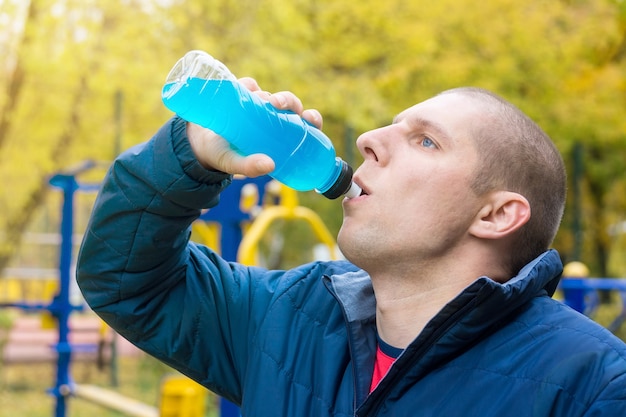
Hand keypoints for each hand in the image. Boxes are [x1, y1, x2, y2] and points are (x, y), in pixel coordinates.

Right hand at [186, 77, 322, 176]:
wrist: (197, 143)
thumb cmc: (224, 155)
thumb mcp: (235, 163)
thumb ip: (250, 167)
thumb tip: (270, 166)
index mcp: (281, 135)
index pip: (305, 124)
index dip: (311, 119)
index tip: (309, 118)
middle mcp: (272, 118)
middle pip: (289, 105)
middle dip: (287, 100)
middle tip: (276, 104)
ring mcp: (256, 105)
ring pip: (270, 95)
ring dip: (268, 94)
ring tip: (259, 99)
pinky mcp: (240, 94)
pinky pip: (248, 85)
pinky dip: (248, 85)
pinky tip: (243, 88)